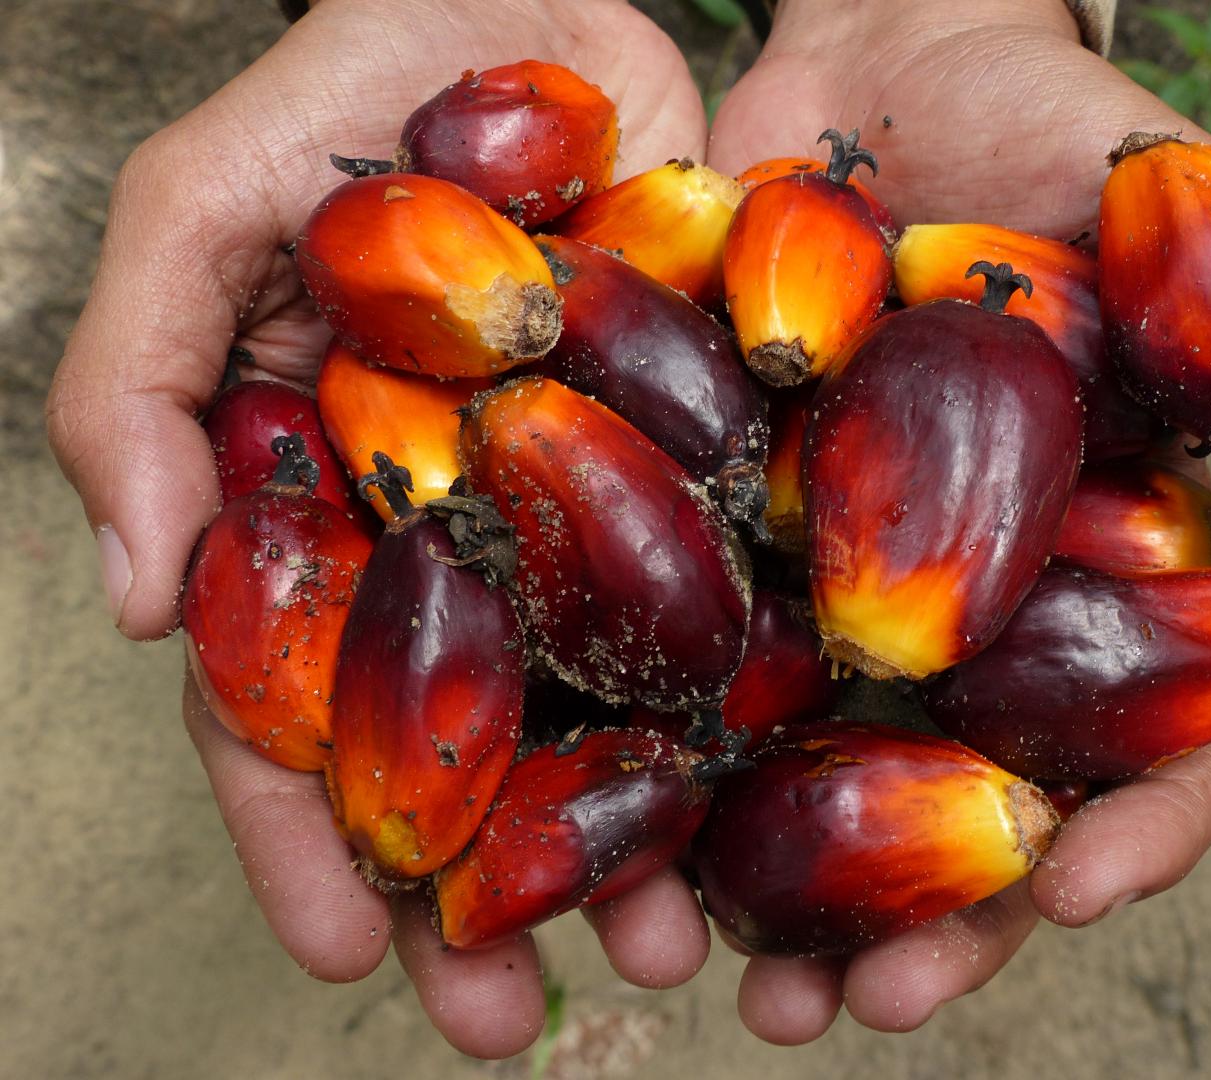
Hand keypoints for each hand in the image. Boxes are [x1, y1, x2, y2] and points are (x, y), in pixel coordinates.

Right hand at [50, 0, 712, 1057]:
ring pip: (598, 705)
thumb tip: (128, 596)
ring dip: (619, 842)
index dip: (305, 830)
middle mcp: (458, 537)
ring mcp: (592, 515)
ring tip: (665, 956)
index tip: (341, 954)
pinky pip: (730, 605)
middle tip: (510, 1022)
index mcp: (327, 507)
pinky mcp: (711, 470)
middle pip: (455, 745)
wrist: (551, 3)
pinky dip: (743, 710)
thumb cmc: (365, 83)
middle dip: (469, 892)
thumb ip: (135, 378)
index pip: (292, 701)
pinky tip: (768, 808)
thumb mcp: (210, 205)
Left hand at [707, 0, 1210, 1040]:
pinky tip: (615, 836)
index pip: (1148, 743)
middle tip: (859, 1002)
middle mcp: (970, 613)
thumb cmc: (1079, 142)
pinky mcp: (712, 534)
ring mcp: (832, 584)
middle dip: (921, 918)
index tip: (1067, 890)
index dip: (1126, 828)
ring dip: (771, 891)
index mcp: (1109, 579)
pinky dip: (650, 754)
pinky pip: (677, 662)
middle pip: (961, 802)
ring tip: (727, 977)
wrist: (887, 52)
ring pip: (811, 774)